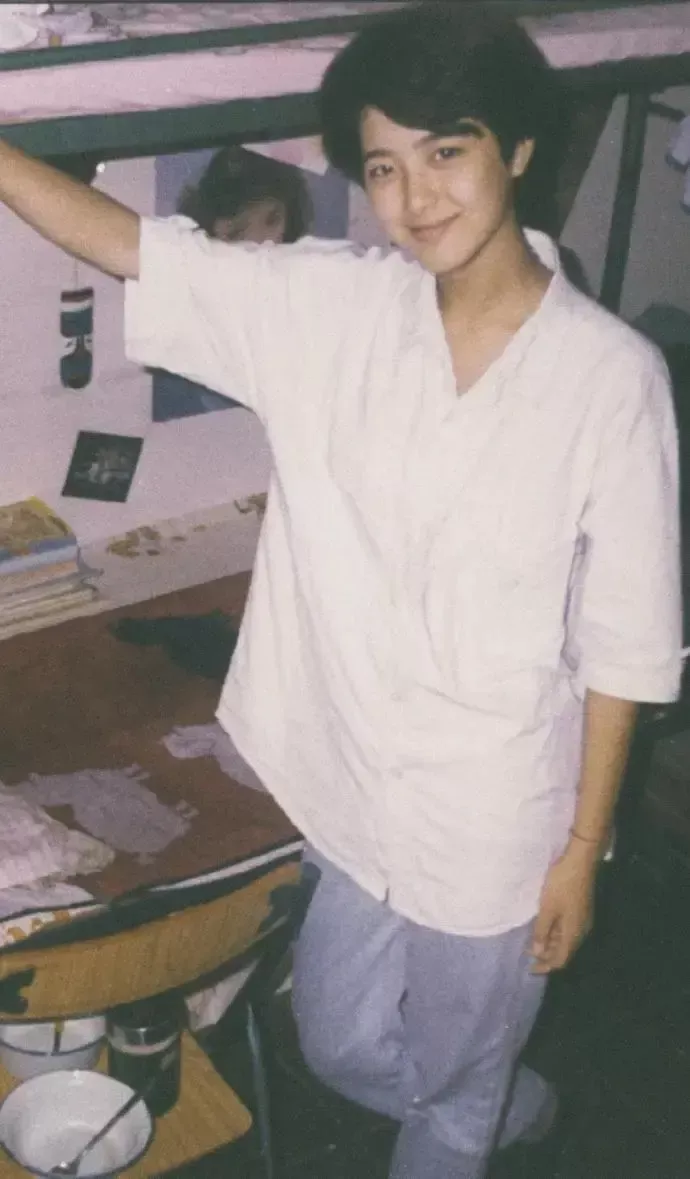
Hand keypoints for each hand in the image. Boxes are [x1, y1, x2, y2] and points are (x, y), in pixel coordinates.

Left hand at [530, 843, 596, 973]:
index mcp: (574, 933)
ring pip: (565, 940)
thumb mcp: (547, 909)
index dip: (545, 966)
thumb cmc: (561, 885)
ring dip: (550, 943)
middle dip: (546, 955)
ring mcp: (582, 920)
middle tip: (528, 954)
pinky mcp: (580, 910)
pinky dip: (554, 932)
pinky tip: (544, 927)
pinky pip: (567, 929)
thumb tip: (539, 953)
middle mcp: (581, 930)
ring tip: (532, 941)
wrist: (580, 861)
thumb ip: (542, 932)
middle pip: (564, 951)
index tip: (530, 968)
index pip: (561, 959)